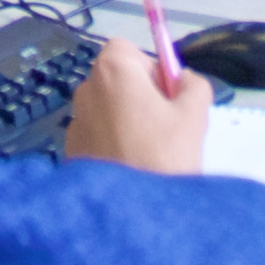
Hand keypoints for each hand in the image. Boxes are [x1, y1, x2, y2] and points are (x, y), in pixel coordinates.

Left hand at [65, 40, 213, 175]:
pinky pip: (97, 136)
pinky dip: (112, 144)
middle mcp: (85, 90)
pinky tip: (130, 168)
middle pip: (116, 80)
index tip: (166, 95)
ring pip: (107, 110)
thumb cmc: (163, 157)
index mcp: (112, 72)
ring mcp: (74, 122)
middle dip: (139, 95)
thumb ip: (193, 85)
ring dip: (126, 121)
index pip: (125, 49)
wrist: (131, 215)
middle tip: (165, 126)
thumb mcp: (194, 116)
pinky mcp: (70, 152)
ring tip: (150, 153)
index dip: (148, 67)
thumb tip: (183, 80)